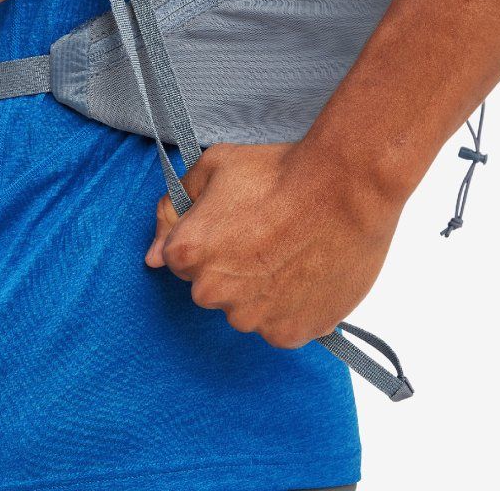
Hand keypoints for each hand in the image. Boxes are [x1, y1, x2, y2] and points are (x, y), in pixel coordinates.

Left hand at [146, 142, 401, 348]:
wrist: (346, 187)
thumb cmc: (280, 171)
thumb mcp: (213, 165)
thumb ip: (173, 207)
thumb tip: (152, 255)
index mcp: (186, 254)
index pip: (180, 260)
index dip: (210, 239)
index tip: (238, 224)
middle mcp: (212, 293)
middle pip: (212, 289)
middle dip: (232, 268)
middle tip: (267, 236)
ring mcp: (251, 318)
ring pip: (247, 311)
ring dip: (262, 291)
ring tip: (293, 254)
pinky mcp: (289, 333)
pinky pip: (281, 327)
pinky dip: (292, 309)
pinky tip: (308, 275)